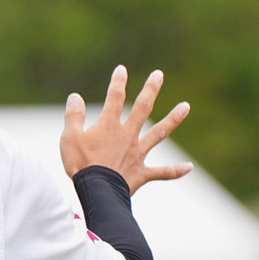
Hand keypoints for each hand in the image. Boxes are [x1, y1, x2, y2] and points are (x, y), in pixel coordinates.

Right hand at [60, 66, 192, 192]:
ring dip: (173, 120)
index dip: (118, 82)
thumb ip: (74, 116)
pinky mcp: (142, 173)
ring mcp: (137, 153)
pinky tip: (189, 167)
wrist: (97, 190)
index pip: (115, 98)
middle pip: (142, 108)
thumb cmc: (80, 164)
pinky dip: (175, 170)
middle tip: (158, 75)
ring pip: (159, 133)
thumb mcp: (69, 137)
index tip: (122, 69)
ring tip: (186, 106)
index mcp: (109, 126)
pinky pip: (162, 172)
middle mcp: (127, 136)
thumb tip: (75, 97)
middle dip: (150, 90)